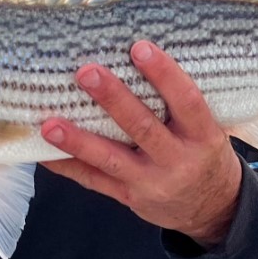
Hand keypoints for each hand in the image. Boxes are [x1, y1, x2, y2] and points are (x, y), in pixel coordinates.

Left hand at [40, 41, 242, 247]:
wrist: (213, 210)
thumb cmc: (206, 154)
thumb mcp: (209, 129)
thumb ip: (181, 103)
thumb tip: (141, 54)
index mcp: (203, 137)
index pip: (187, 101)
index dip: (164, 74)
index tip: (139, 47)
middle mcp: (178, 161)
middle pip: (142, 128)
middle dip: (113, 99)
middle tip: (86, 71)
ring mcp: (151, 182)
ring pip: (111, 159)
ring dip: (78, 140)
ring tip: (49, 123)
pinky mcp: (129, 198)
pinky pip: (94, 181)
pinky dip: (67, 166)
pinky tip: (44, 152)